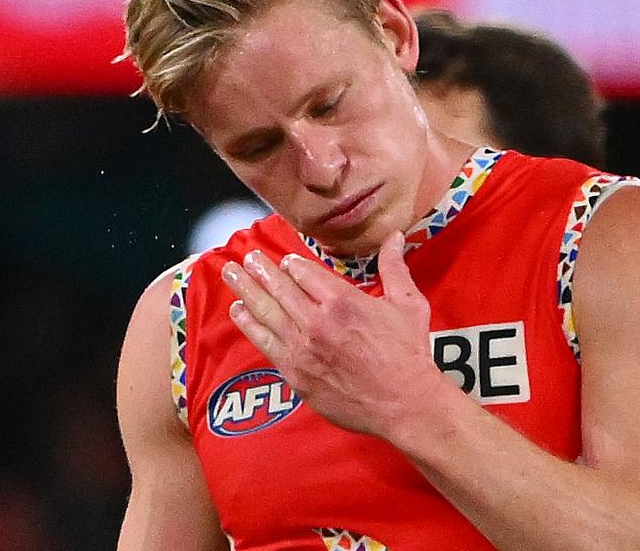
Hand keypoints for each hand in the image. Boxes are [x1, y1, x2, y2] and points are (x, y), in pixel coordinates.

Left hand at [221, 231, 444, 438]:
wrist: (404, 403)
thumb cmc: (408, 353)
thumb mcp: (408, 304)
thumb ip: (394, 267)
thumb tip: (395, 236)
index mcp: (342, 301)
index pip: (304, 273)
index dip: (291, 264)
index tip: (284, 260)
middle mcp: (316, 322)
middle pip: (279, 289)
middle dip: (260, 270)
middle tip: (247, 258)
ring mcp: (302, 349)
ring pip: (266, 313)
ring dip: (246, 291)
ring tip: (230, 274)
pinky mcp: (296, 374)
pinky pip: (265, 343)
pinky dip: (249, 325)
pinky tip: (238, 312)